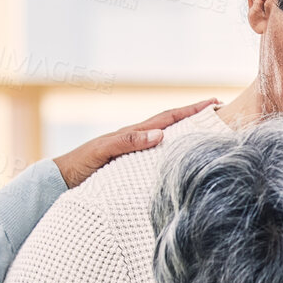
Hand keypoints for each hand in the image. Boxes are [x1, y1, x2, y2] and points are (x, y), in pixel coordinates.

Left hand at [51, 98, 217, 187]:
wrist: (62, 179)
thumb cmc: (81, 164)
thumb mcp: (103, 150)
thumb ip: (128, 142)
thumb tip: (160, 134)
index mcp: (133, 133)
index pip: (168, 118)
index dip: (191, 110)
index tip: (214, 103)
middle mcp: (138, 140)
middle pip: (172, 125)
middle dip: (196, 118)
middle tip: (220, 114)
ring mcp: (136, 153)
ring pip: (168, 141)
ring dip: (188, 136)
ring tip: (209, 136)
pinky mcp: (132, 166)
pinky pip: (160, 157)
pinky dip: (176, 155)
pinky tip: (184, 162)